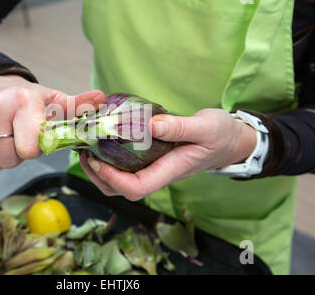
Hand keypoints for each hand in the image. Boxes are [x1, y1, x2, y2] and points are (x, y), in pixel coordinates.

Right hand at [0, 75, 104, 169]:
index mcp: (24, 101)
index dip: (35, 150)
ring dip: (3, 156)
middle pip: (9, 159)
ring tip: (8, 136)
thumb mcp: (56, 101)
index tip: (36, 138)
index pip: (28, 149)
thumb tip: (101, 99)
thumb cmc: (30, 100)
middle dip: (18, 155)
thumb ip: (78, 105)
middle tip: (21, 138)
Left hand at [79, 108, 256, 200]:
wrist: (230, 141)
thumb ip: (180, 127)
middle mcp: (159, 174)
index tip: (96, 160)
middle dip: (98, 176)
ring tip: (87, 148)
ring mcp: (154, 168)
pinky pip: (126, 166)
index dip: (113, 179)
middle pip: (121, 190)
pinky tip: (103, 141)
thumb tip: (151, 125)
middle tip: (83, 153)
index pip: (136, 187)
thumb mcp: (206, 126)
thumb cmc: (221, 135)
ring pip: (120, 181)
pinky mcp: (152, 160)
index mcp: (171, 170)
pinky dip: (110, 158)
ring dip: (100, 169)